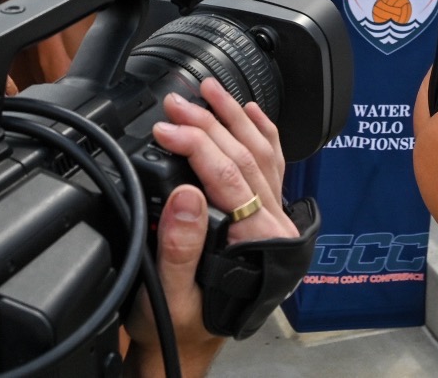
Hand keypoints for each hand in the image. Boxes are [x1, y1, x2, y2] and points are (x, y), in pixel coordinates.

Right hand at [126, 78, 295, 377]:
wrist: (189, 346)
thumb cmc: (178, 325)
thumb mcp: (169, 294)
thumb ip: (180, 248)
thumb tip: (187, 194)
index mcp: (255, 243)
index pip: (229, 176)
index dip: (196, 144)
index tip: (165, 128)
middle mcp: (273, 228)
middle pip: (246, 158)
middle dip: (211, 122)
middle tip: (178, 101)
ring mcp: (273, 220)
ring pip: (263, 155)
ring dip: (237, 117)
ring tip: (211, 90)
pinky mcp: (265, 217)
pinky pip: (272, 167)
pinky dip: (263, 134)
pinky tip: (251, 113)